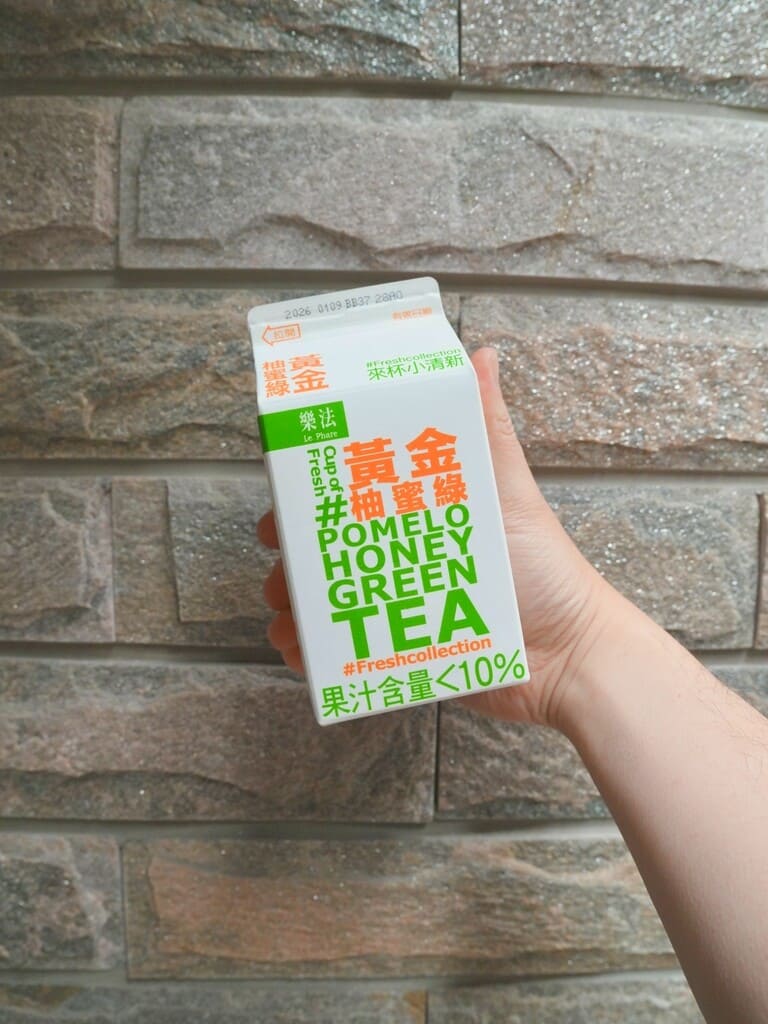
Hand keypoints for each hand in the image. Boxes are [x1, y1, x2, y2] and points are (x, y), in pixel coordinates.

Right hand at [257, 346, 617, 730]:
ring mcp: (395, 609)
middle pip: (326, 551)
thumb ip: (488, 427)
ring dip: (296, 609)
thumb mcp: (509, 491)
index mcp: (415, 514)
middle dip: (295, 557)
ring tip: (288, 618)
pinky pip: (340, 658)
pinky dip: (312, 655)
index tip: (286, 499)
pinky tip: (299, 652)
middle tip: (285, 567)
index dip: (310, 495)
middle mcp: (398, 557)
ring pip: (325, 604)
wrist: (569, 656)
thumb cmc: (546, 569)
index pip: (349, 496)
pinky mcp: (398, 656)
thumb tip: (482, 353)